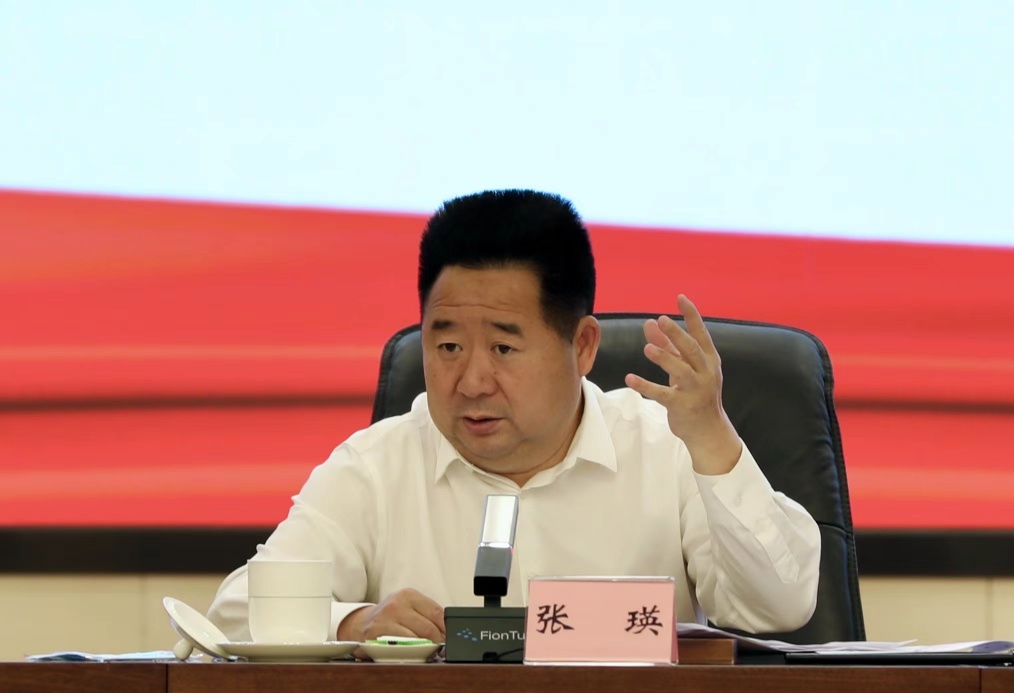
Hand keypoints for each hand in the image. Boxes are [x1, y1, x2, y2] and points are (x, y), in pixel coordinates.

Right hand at [337, 588, 444, 653]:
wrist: (361, 623)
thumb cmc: (391, 617)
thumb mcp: (408, 607)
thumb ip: (426, 614)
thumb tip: (447, 629)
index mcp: (409, 594)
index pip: (437, 612)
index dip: (446, 628)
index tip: (450, 638)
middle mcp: (397, 604)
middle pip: (429, 627)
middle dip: (438, 641)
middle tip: (441, 649)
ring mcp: (386, 619)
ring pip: (417, 639)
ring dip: (425, 649)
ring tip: (428, 652)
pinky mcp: (377, 634)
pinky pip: (400, 646)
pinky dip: (410, 652)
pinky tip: (412, 653)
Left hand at [624, 294, 741, 473]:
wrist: (708, 430)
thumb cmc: (696, 393)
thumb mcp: (684, 368)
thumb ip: (668, 346)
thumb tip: (650, 322)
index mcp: (709, 360)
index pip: (701, 333)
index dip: (691, 315)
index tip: (680, 298)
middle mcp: (706, 373)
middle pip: (691, 349)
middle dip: (677, 334)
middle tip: (662, 320)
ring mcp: (695, 390)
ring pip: (681, 371)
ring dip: (664, 358)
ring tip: (648, 348)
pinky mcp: (682, 406)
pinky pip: (662, 394)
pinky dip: (645, 386)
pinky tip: (630, 378)